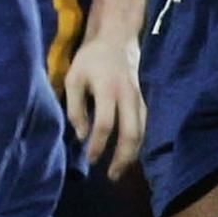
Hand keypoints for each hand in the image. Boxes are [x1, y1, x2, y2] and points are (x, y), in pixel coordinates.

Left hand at [61, 29, 145, 178]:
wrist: (117, 40)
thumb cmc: (90, 60)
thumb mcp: (74, 78)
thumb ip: (75, 107)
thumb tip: (82, 135)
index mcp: (109, 89)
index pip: (106, 124)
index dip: (98, 144)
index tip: (90, 158)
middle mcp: (128, 96)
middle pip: (131, 133)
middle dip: (122, 158)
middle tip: (111, 176)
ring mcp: (139, 99)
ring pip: (141, 132)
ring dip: (132, 154)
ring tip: (119, 170)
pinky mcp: (143, 101)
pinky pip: (143, 126)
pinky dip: (137, 143)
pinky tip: (128, 155)